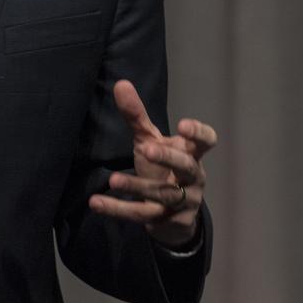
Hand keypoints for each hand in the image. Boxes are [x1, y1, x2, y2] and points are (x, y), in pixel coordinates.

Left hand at [88, 79, 217, 248]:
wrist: (174, 213)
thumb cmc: (163, 167)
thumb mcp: (150, 140)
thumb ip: (137, 116)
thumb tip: (121, 83)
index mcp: (192, 154)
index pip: (206, 142)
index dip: (199, 133)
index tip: (183, 125)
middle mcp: (193, 177)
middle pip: (186, 166)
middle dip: (168, 158)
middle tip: (147, 149)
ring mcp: (183, 201)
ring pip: (164, 194)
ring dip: (137, 186)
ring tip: (113, 179)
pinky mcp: (167, 220)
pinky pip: (143, 215)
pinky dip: (119, 209)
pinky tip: (96, 202)